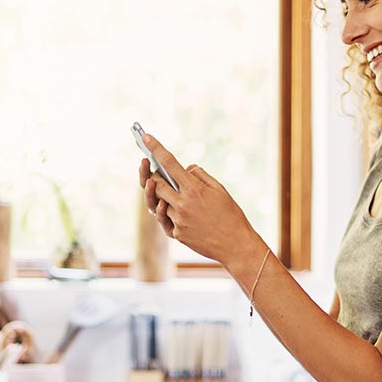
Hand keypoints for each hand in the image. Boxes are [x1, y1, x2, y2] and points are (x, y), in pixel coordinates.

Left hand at [137, 131, 255, 265]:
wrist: (236, 245)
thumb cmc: (231, 215)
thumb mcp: (219, 189)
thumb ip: (200, 176)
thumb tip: (184, 169)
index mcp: (194, 189)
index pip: (169, 163)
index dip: (156, 148)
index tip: (145, 136)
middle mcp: (183, 204)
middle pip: (157, 184)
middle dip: (154, 177)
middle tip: (155, 173)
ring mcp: (178, 221)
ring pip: (160, 204)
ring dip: (163, 198)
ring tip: (174, 197)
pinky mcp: (177, 235)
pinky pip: (166, 221)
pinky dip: (170, 215)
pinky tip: (180, 214)